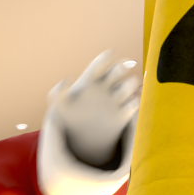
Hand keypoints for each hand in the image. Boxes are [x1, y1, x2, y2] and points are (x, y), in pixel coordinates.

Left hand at [46, 52, 139, 169]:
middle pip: (120, 69)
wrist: (79, 140)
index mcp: (90, 79)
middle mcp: (106, 86)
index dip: (107, 57)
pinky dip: (136, 99)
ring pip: (130, 83)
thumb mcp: (58, 106)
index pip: (101, 63)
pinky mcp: (124, 113)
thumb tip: (67, 79)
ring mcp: (116, 99)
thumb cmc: (67, 118)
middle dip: (122, 67)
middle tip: (120, 70)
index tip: (111, 54)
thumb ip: (57, 92)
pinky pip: (135, 102)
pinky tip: (130, 102)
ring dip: (131, 83)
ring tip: (124, 90)